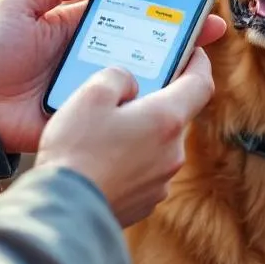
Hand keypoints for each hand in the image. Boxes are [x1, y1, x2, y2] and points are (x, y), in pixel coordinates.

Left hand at [0, 0, 226, 153]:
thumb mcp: (20, 5)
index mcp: (86, 27)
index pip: (134, 12)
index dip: (162, 5)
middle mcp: (99, 55)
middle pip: (150, 44)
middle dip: (183, 35)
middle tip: (212, 27)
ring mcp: (100, 87)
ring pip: (145, 77)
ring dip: (173, 69)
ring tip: (198, 57)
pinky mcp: (95, 116)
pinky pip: (127, 110)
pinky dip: (149, 103)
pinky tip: (172, 94)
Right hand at [34, 49, 214, 226]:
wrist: (63, 210)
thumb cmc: (76, 150)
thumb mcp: (91, 93)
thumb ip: (118, 76)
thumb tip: (130, 84)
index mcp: (167, 119)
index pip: (201, 83)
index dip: (198, 63)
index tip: (194, 53)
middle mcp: (172, 152)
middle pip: (173, 116)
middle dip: (153, 103)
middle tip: (124, 96)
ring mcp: (160, 181)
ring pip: (156, 145)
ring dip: (138, 135)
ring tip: (102, 134)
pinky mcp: (145, 202)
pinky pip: (142, 171)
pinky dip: (128, 162)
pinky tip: (99, 162)